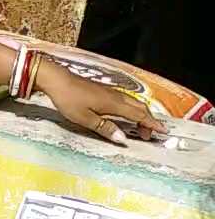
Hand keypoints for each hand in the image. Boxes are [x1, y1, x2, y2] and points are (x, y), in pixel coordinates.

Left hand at [39, 64, 162, 145]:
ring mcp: (111, 92)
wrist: (57, 80)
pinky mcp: (104, 90)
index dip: (151, 124)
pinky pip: (125, 100)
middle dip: (149, 120)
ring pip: (134, 102)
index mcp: (114, 104)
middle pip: (140, 107)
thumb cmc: (69, 99)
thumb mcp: (84, 118)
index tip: (162, 131)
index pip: (139, 115)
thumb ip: (104, 128)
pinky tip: (125, 114)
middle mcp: (116, 96)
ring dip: (141, 114)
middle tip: (149, 134)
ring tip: (141, 126)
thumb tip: (121, 138)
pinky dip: (132, 108)